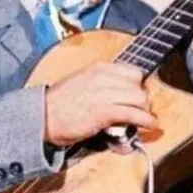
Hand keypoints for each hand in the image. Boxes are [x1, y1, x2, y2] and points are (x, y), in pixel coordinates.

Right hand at [43, 61, 157, 146]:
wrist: (43, 116)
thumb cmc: (60, 104)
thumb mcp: (82, 83)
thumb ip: (102, 84)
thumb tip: (120, 95)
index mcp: (98, 68)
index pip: (133, 71)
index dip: (137, 85)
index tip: (135, 95)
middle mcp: (103, 76)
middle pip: (139, 84)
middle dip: (141, 98)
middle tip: (137, 109)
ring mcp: (104, 93)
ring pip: (140, 98)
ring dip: (143, 110)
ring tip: (141, 119)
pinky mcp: (104, 111)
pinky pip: (134, 113)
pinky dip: (145, 120)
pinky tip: (149, 125)